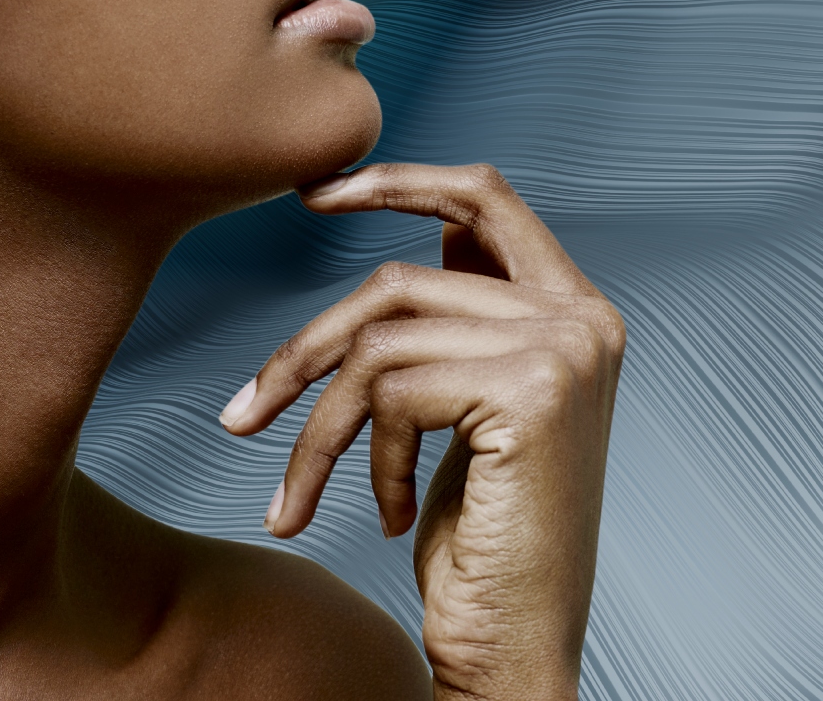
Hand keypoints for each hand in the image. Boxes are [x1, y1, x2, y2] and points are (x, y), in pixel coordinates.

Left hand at [220, 163, 622, 700]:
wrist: (519, 639)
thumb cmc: (487, 538)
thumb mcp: (472, 409)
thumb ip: (463, 327)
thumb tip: (413, 257)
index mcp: (576, 311)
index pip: (484, 198)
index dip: (397, 184)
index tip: (313, 193)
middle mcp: (582, 318)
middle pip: (398, 284)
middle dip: (306, 350)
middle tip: (240, 415)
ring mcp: (563, 349)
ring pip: (379, 343)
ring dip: (319, 426)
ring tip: (302, 495)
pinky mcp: (528, 390)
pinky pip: (390, 391)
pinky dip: (367, 459)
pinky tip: (391, 514)